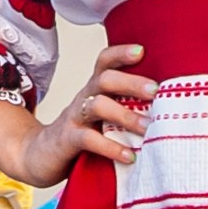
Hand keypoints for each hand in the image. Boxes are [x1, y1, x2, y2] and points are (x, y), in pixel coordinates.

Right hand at [13, 43, 158, 185]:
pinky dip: (112, 147)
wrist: (38, 156)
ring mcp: (74, 119)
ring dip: (126, 116)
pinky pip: (89, 139)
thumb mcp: (102, 118)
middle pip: (105, 79)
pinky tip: (129, 156)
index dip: (120, 53)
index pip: (104, 62)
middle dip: (131, 82)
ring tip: (148, 128)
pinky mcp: (67, 141)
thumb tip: (169, 107)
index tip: (142, 51)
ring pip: (98, 106)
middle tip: (156, 91)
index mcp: (94, 90)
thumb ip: (125, 109)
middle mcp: (84, 98)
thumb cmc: (81, 136)